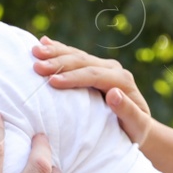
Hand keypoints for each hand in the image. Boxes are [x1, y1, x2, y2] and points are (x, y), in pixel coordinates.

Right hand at [32, 38, 155, 147]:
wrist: (138, 125)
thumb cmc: (135, 130)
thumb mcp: (136, 125)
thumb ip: (128, 111)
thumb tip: (113, 94)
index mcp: (122, 80)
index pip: (94, 75)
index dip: (73, 77)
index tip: (53, 82)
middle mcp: (113, 69)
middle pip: (83, 61)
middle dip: (59, 62)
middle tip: (37, 66)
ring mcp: (103, 66)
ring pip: (76, 55)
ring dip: (55, 52)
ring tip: (34, 51)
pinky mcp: (94, 67)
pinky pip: (74, 55)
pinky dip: (58, 49)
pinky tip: (43, 42)